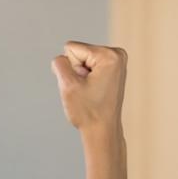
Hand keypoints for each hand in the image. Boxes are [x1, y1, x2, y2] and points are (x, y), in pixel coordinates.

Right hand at [52, 41, 129, 178]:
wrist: (102, 130)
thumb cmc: (88, 111)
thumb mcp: (67, 85)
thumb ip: (60, 64)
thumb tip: (61, 57)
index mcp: (109, 55)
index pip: (71, 48)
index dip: (71, 69)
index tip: (83, 85)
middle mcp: (117, 54)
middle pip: (78, 52)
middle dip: (77, 71)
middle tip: (86, 90)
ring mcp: (117, 60)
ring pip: (82, 60)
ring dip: (81, 76)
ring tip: (90, 92)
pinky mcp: (114, 68)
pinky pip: (89, 66)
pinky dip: (88, 78)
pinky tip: (94, 91)